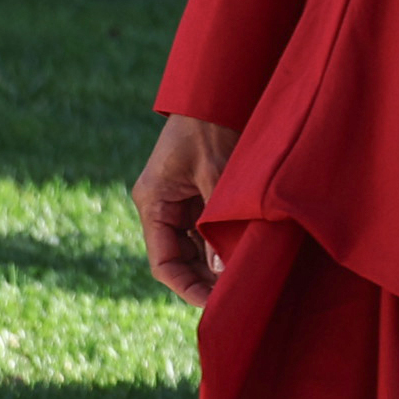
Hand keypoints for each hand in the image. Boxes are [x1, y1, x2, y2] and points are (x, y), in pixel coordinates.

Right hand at [133, 113, 238, 305]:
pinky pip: (209, 232)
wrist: (217, 93)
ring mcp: (181, 202)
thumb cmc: (212, 127)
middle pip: (180, 260)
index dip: (185, 288)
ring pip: (196, 249)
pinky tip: (245, 259)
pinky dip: (224, 246)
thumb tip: (223, 270)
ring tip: (243, 283)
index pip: (163, 263)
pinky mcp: (199, 196)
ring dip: (216, 266)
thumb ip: (218, 221)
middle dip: (204, 281)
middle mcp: (163, 207)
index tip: (212, 304)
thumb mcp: (217, 174)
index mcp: (154, 203)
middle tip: (236, 299)